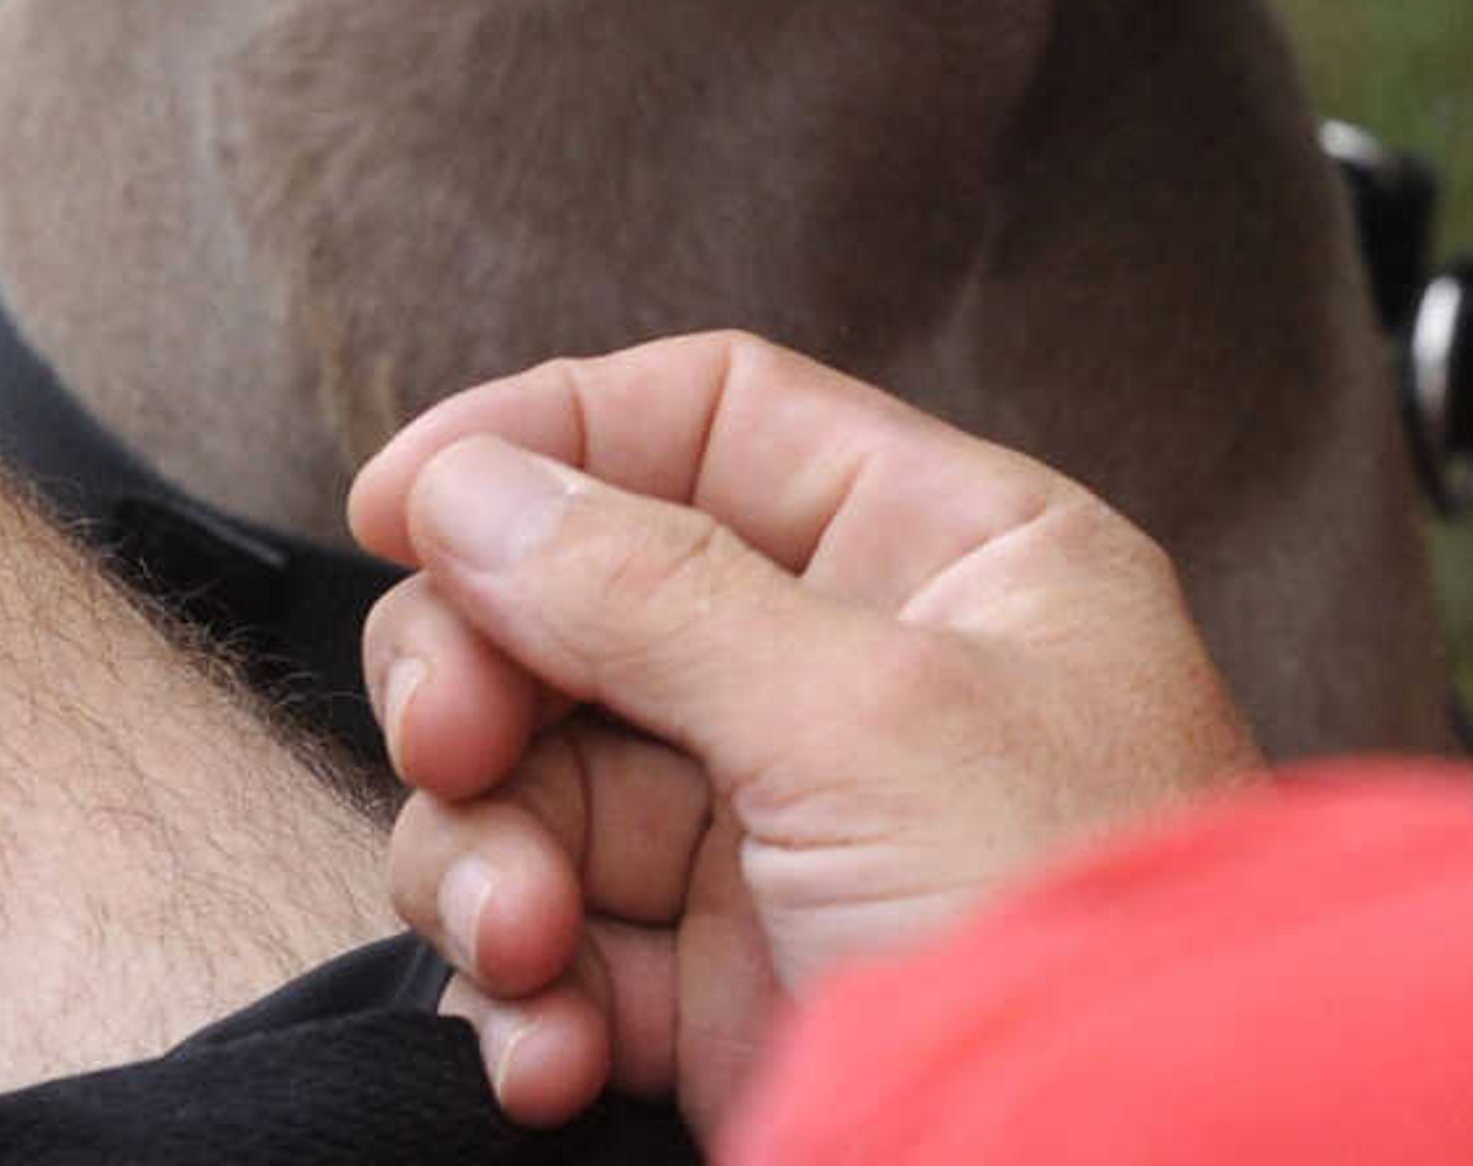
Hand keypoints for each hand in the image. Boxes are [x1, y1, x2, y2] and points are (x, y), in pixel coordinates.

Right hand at [344, 334, 1262, 1141]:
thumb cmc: (1073, 929)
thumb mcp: (867, 721)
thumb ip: (652, 591)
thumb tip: (475, 482)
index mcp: (952, 553)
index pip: (715, 420)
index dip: (549, 440)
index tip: (399, 504)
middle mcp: (868, 675)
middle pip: (589, 600)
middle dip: (486, 672)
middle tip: (454, 743)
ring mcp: (791, 836)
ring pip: (547, 779)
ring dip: (490, 857)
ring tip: (525, 946)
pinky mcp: (734, 994)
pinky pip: (564, 949)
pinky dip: (526, 997)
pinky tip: (553, 1052)